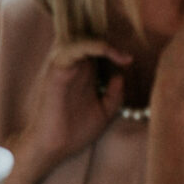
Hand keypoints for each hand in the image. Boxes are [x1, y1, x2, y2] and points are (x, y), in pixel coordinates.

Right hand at [6, 38, 129, 169]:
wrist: (52, 148)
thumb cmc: (74, 131)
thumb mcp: (104, 112)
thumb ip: (114, 94)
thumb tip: (121, 75)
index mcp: (83, 71)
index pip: (97, 46)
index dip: (115, 46)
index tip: (130, 60)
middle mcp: (72, 64)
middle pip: (88, 35)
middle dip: (110, 38)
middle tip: (126, 53)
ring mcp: (63, 65)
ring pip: (80, 37)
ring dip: (103, 41)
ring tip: (121, 56)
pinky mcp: (56, 71)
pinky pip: (72, 49)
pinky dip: (91, 46)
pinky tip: (108, 53)